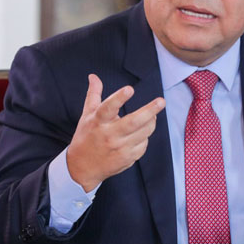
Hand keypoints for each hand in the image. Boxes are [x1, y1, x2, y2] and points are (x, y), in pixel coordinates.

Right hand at [66, 74, 165, 191]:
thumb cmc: (86, 137)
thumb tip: (93, 76)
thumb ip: (94, 94)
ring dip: (151, 121)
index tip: (130, 89)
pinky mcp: (127, 159)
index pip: (108, 108)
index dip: (119, 98)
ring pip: (143, 133)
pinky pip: (143, 145)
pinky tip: (140, 133)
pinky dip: (145, 136)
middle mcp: (108, 135)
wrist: (82, 168)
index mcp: (97, 121)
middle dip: (149, 111)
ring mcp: (119, 148)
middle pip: (133, 122)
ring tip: (153, 114)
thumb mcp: (87, 115)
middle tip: (161, 101)